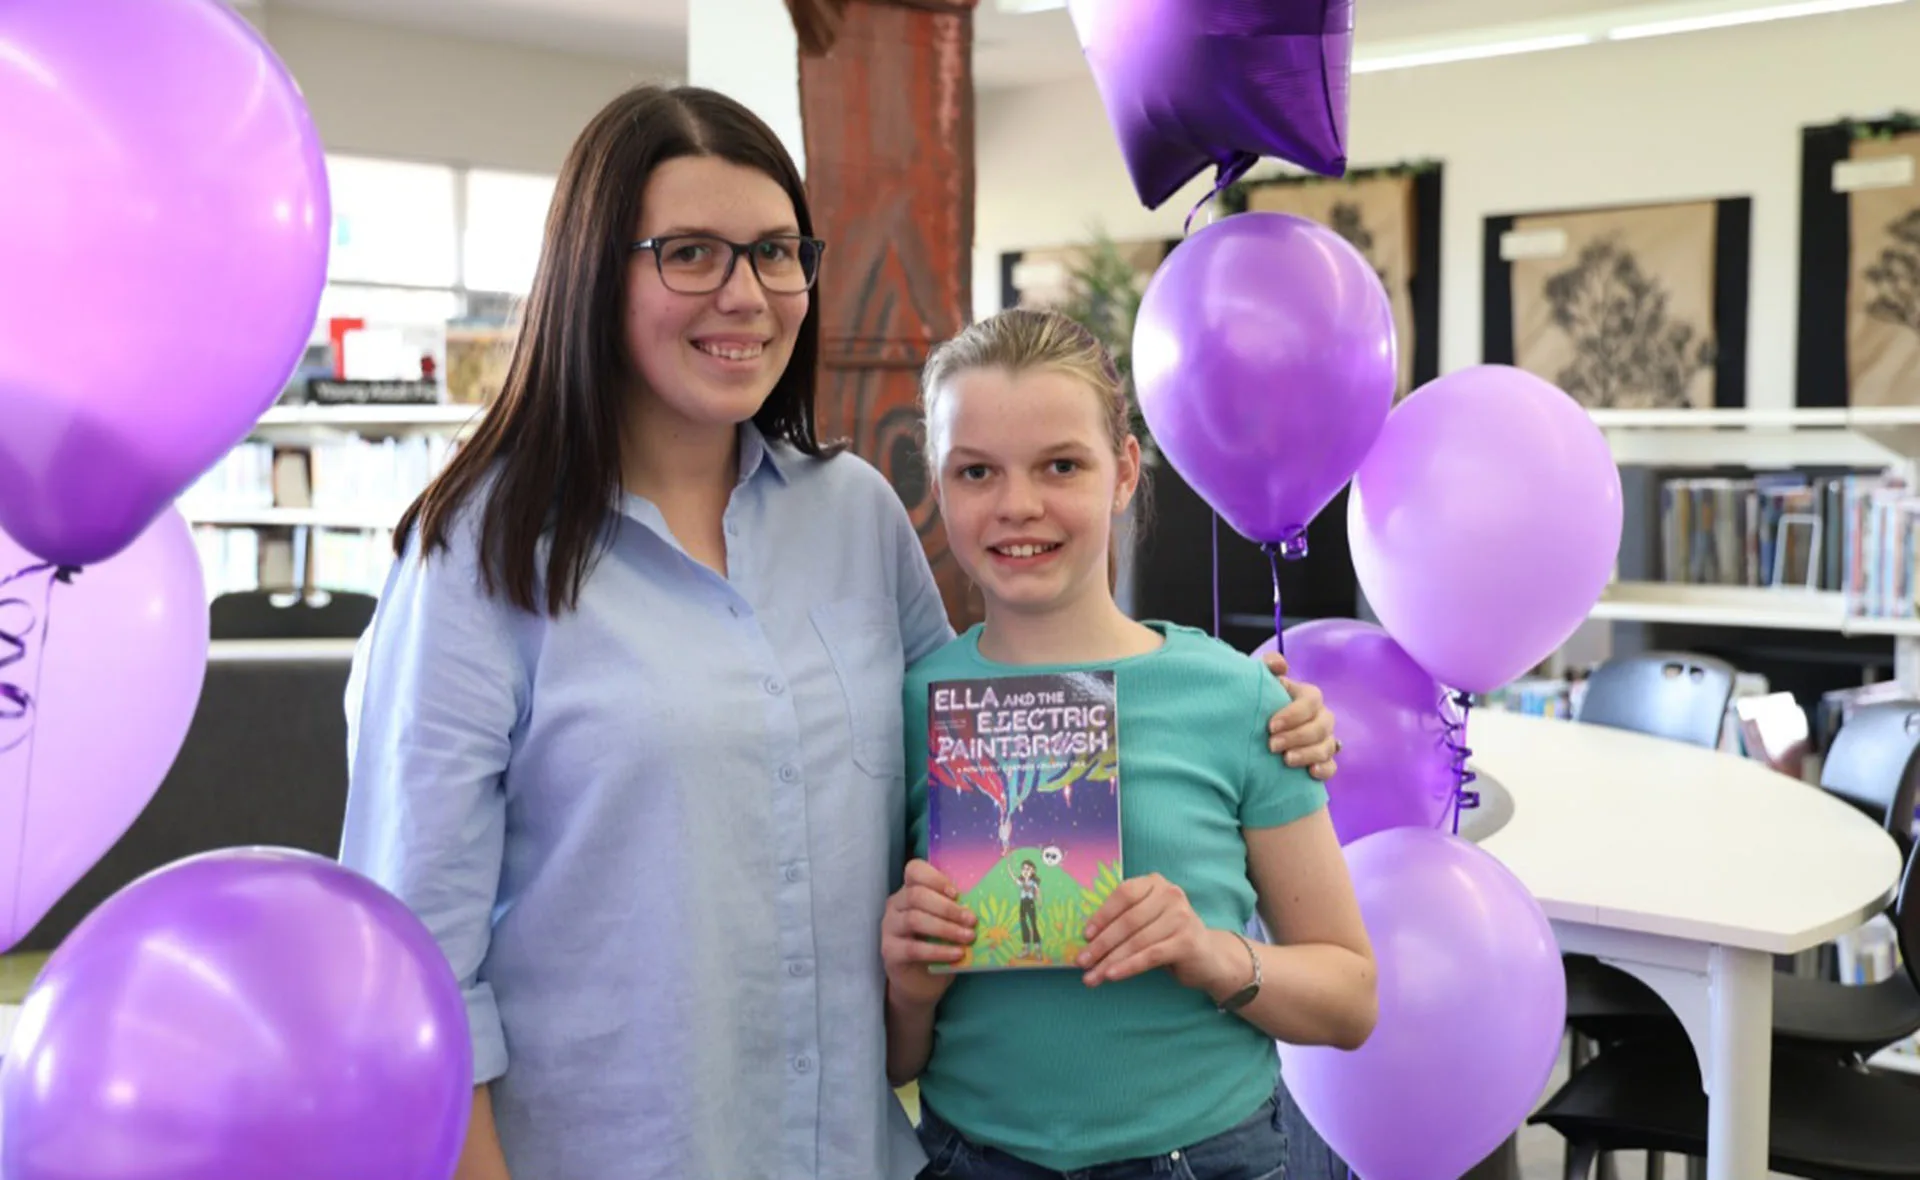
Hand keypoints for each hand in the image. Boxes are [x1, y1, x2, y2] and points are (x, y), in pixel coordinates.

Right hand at [881, 859, 974, 1008]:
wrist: (920, 982)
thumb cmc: (937, 945)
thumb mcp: (946, 923)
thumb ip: (955, 910)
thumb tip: (982, 904)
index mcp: (910, 891)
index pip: (914, 870)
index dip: (935, 878)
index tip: (956, 893)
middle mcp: (895, 905)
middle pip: (916, 895)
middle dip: (947, 907)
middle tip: (972, 920)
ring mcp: (889, 928)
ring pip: (914, 919)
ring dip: (946, 928)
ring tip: (968, 937)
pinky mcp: (889, 951)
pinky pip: (914, 948)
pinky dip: (939, 951)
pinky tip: (957, 955)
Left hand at [1076, 873, 1242, 996]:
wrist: (1209, 957)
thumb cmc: (1168, 937)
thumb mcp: (1147, 921)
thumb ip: (1123, 920)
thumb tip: (1086, 939)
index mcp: (1155, 883)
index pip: (1124, 894)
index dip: (1102, 915)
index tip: (1085, 935)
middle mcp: (1171, 895)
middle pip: (1128, 920)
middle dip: (1101, 944)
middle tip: (1081, 962)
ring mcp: (1181, 917)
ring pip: (1137, 941)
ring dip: (1110, 961)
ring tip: (1092, 977)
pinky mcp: (1187, 941)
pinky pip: (1150, 955)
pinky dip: (1128, 966)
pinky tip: (1112, 976)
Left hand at [1261, 652, 1338, 780]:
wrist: (1256, 732)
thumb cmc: (1261, 703)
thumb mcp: (1261, 682)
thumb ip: (1269, 666)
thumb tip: (1280, 665)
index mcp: (1308, 697)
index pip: (1312, 700)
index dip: (1294, 713)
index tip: (1270, 725)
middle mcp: (1320, 718)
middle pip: (1321, 726)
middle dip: (1297, 736)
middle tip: (1272, 746)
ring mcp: (1325, 740)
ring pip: (1327, 747)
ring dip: (1307, 754)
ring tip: (1285, 760)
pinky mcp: (1323, 762)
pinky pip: (1332, 767)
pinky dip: (1324, 770)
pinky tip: (1310, 772)